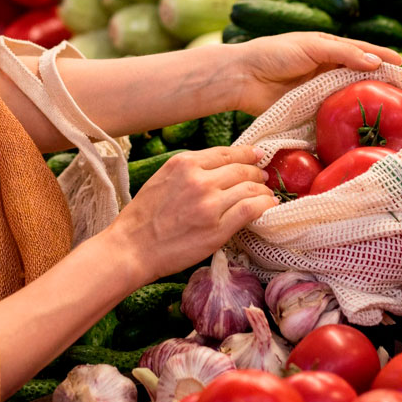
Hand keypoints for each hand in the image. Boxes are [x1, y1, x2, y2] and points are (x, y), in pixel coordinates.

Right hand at [108, 146, 275, 280]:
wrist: (132, 248)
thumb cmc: (143, 217)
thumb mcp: (163, 179)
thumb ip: (190, 170)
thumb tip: (221, 167)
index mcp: (184, 164)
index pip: (227, 153)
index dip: (247, 154)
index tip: (257, 155)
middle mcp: (199, 180)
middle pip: (242, 169)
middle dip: (257, 172)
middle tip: (263, 177)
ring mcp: (210, 205)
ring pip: (250, 188)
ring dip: (263, 190)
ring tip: (266, 194)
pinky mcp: (217, 229)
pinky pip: (251, 210)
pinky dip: (264, 205)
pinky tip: (268, 206)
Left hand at [230, 33, 401, 115]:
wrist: (243, 77)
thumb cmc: (275, 53)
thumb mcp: (312, 46)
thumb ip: (343, 54)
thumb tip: (376, 63)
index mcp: (329, 48)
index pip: (363, 52)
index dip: (383, 58)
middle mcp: (327, 70)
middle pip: (360, 76)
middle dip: (381, 83)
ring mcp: (320, 91)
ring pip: (349, 96)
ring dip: (367, 103)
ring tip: (391, 112)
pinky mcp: (311, 110)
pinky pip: (334, 114)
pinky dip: (348, 119)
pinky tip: (362, 127)